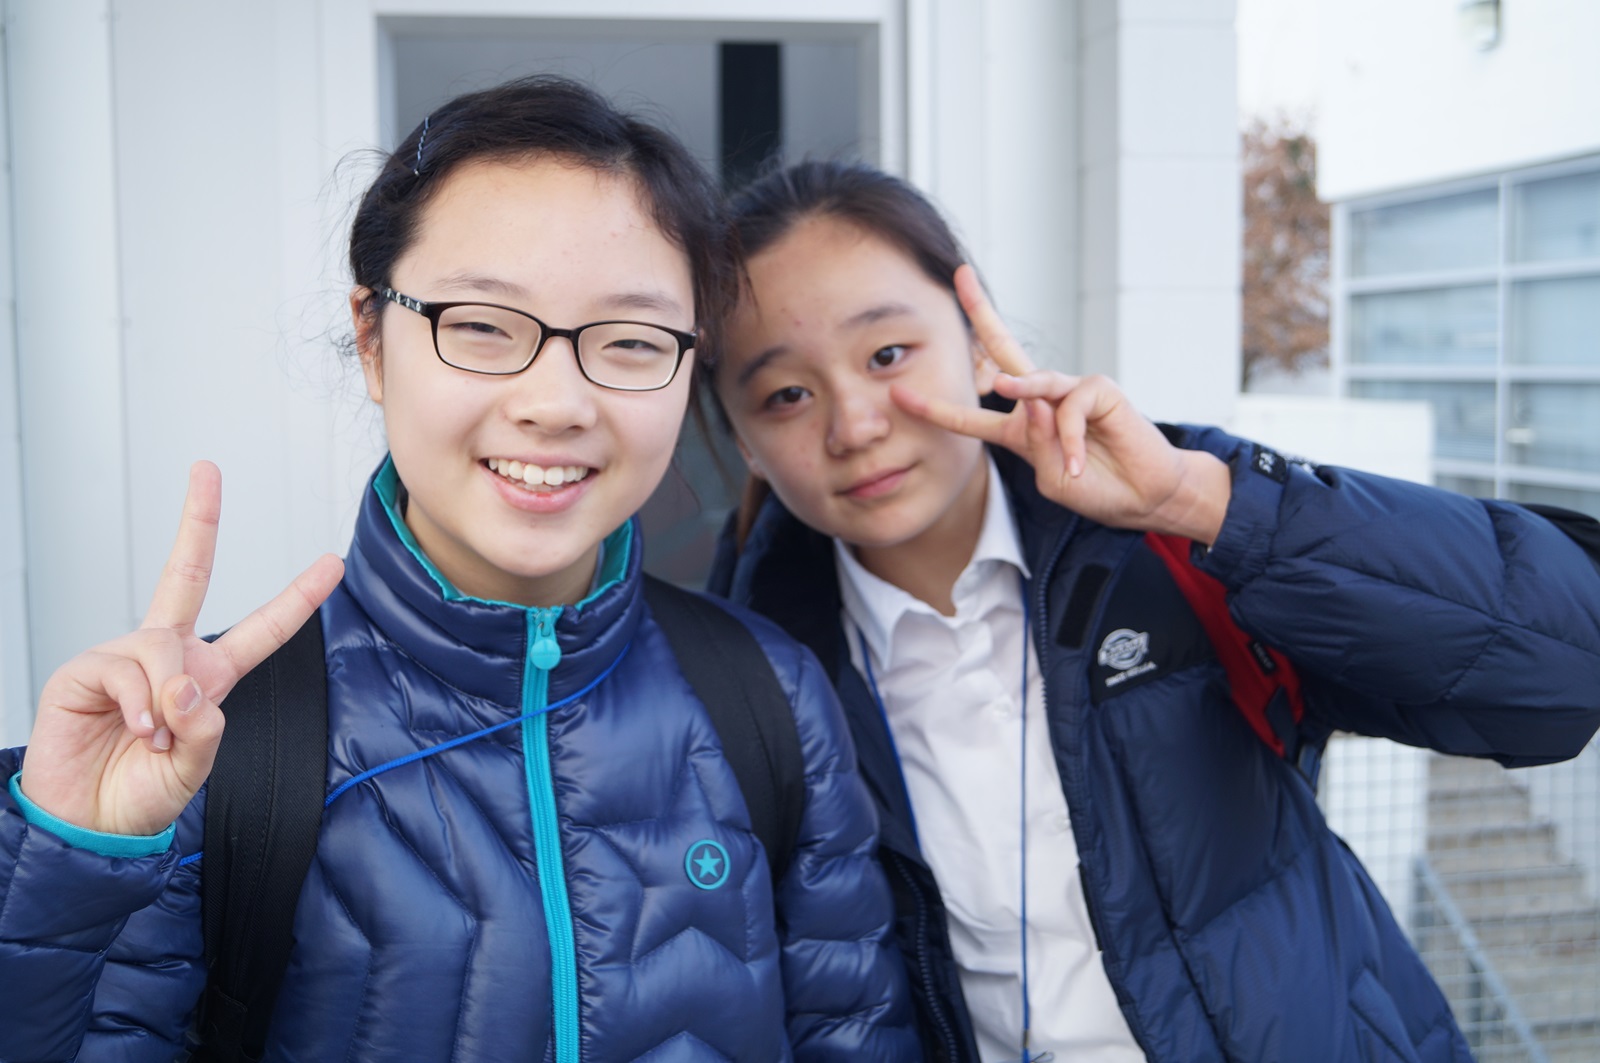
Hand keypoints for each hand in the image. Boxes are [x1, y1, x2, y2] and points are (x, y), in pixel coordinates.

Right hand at [18, 462, 343, 836]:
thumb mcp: (192, 769)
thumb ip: (204, 729)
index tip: (332, 563)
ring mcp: (125, 657)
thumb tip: (186, 685)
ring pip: (166, 651)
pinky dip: (138, 706)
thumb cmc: (138, 797)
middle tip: (206, 469)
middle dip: (199, 519)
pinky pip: (129, 671)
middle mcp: (167, 656)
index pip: (262, 629)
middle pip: (187, 572)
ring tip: (152, 738)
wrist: (83, 825)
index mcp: (207, 677)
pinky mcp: (86, 669)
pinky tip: (131, 730)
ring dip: (166, 702)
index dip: (299, 597)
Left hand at [891, 265, 1230, 542]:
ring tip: (1054, 455)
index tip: (900, 394)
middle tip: (960, 277)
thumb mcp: (1050, 476)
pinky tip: (1079, 464)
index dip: (936, 408)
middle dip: (981, 312)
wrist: (1142, 497)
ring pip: (1034, 384)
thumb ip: (1035, 445)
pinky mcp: (1098, 388)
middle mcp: (1040, 399)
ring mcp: (1069, 389)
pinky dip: (1072, 441)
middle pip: (1003, 349)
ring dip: (1039, 418)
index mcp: (1020, 426)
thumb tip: (1035, 401)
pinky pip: (1070, 408)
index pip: (971, 415)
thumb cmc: (1096, 487)